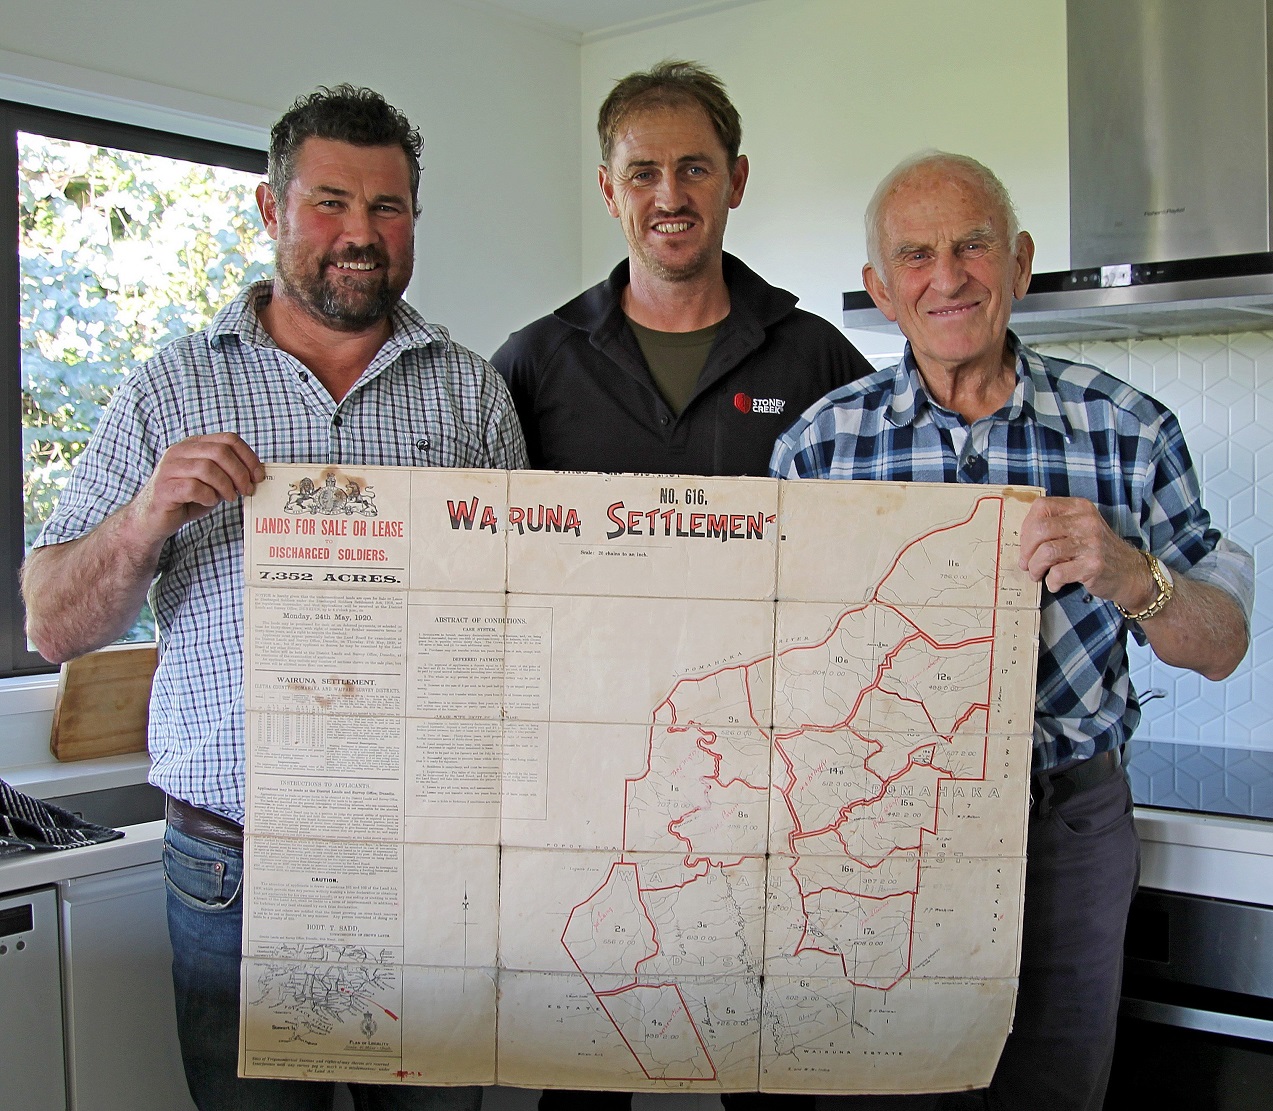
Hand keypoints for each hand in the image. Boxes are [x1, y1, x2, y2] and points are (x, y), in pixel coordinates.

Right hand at [130, 433, 264, 545]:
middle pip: (220, 452)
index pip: (228, 439)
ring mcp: (169, 468)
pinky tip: (209, 502)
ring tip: (230, 498)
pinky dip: (208, 496)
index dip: (249, 457)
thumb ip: (229, 473)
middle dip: (240, 472)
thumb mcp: (212, 481)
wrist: (154, 518)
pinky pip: (193, 487)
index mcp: (194, 445)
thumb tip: (256, 474)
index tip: (259, 476)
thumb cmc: (187, 499)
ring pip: (207, 468)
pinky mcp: (164, 488)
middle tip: (247, 490)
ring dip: (226, 486)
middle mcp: (180, 451)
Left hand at [1017, 496, 1155, 610]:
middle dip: (1026, 550)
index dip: (1026, 527)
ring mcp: (1091, 543)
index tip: (1027, 544)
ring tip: (1038, 574)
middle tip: (1027, 564)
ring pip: (1046, 552)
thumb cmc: (1095, 550)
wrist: (1129, 572)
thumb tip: (1022, 538)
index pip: (1041, 506)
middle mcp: (1086, 521)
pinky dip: (1051, 582)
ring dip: (1035, 567)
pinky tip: (1055, 584)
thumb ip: (1055, 525)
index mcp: (1079, 507)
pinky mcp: (1093, 565)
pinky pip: (1058, 573)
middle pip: (1039, 530)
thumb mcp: (1079, 528)